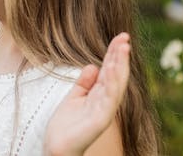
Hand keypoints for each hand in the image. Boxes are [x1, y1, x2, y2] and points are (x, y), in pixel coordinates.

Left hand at [43, 33, 130, 155]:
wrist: (57, 147)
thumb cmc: (66, 125)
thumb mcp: (74, 97)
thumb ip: (84, 83)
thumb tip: (93, 65)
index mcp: (98, 95)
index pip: (109, 70)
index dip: (114, 54)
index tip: (120, 36)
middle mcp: (105, 102)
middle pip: (115, 75)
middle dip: (120, 56)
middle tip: (125, 37)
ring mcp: (104, 111)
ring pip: (115, 85)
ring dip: (120, 66)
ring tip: (123, 48)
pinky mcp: (100, 120)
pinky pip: (108, 99)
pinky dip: (112, 84)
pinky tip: (112, 70)